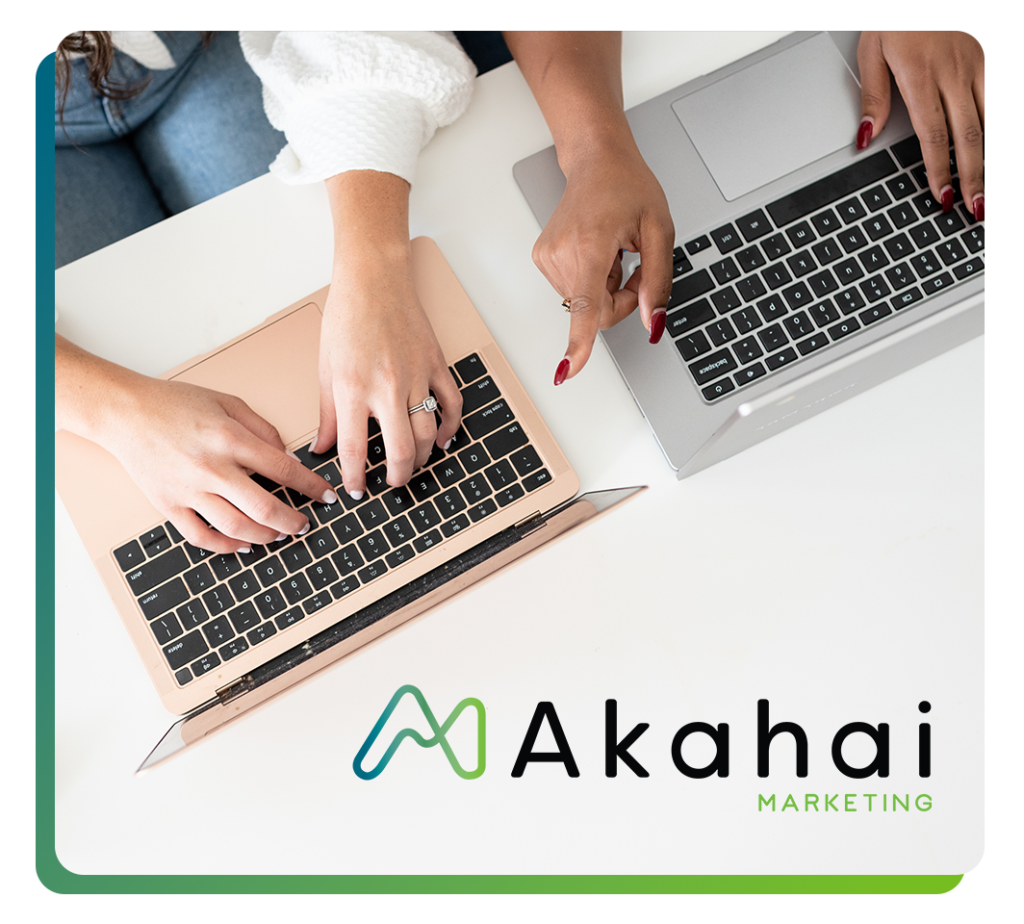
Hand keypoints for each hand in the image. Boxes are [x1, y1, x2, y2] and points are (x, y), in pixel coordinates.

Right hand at [55, 335, 336, 553]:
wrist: (125, 413)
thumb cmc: (176, 404)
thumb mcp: (228, 403)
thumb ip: (262, 429)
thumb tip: (287, 458)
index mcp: (229, 438)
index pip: (283, 469)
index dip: (311, 486)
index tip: (326, 496)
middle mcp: (211, 468)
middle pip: (264, 506)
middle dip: (293, 521)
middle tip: (305, 524)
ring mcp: (189, 490)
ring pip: (236, 527)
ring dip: (265, 537)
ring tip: (279, 535)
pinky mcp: (168, 506)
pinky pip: (201, 537)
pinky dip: (226, 547)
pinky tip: (244, 545)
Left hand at [312, 256, 461, 497]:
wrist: (374, 280)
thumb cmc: (346, 319)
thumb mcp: (326, 369)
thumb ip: (328, 414)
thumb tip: (323, 449)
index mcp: (352, 389)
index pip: (354, 449)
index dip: (355, 478)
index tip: (356, 490)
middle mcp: (387, 387)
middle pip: (399, 450)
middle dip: (396, 477)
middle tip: (391, 484)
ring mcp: (416, 376)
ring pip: (428, 434)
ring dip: (421, 457)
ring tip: (411, 466)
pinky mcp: (436, 364)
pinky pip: (452, 404)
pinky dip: (450, 427)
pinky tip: (441, 441)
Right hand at [501, 30, 674, 383]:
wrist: (596, 160)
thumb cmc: (627, 187)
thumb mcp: (660, 229)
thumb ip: (659, 281)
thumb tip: (653, 322)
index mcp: (591, 243)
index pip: (586, 304)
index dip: (580, 341)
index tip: (568, 370)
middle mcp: (562, 253)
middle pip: (596, 312)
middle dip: (621, 301)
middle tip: (632, 267)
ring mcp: (548, 257)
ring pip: (586, 305)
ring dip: (606, 289)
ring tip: (612, 253)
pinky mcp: (543, 260)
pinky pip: (575, 292)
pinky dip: (593, 281)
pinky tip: (598, 252)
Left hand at [857, 30, 984, 218]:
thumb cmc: (894, 17)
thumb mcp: (870, 52)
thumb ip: (873, 97)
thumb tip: (865, 137)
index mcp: (920, 75)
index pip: (933, 135)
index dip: (939, 170)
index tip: (942, 196)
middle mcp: (954, 72)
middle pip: (969, 134)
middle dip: (973, 174)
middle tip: (975, 206)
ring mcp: (975, 63)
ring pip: (989, 118)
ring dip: (988, 155)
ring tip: (985, 185)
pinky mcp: (985, 56)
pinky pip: (995, 97)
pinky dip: (995, 123)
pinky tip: (991, 146)